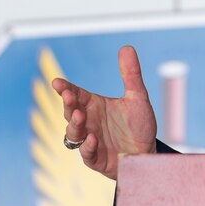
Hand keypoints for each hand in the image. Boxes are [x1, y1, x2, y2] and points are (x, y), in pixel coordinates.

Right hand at [51, 45, 157, 179]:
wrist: (147, 154)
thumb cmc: (139, 126)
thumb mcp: (138, 98)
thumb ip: (131, 74)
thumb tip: (127, 47)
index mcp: (94, 105)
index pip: (75, 94)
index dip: (65, 88)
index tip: (57, 82)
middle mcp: (88, 122)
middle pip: (70, 111)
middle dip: (67, 103)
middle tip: (68, 95)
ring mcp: (89, 141)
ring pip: (73, 133)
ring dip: (74, 124)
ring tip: (79, 116)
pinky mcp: (95, 159)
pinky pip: (87, 153)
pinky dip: (88, 146)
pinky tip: (93, 138)